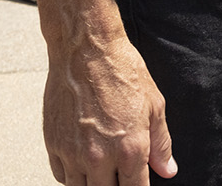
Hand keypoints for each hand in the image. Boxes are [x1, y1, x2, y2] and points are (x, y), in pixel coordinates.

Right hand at [43, 31, 175, 184]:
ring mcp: (73, 153)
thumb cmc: (122, 71)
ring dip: (93, 183)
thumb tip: (168, 170)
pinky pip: (61, 176)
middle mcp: (99, 158)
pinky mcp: (53, 144)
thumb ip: (161, 144)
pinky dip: (72, 176)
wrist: (86, 49)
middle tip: (120, 174)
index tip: (138, 183)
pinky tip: (83, 163)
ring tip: (102, 171)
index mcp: (130, 150)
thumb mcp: (154, 105)